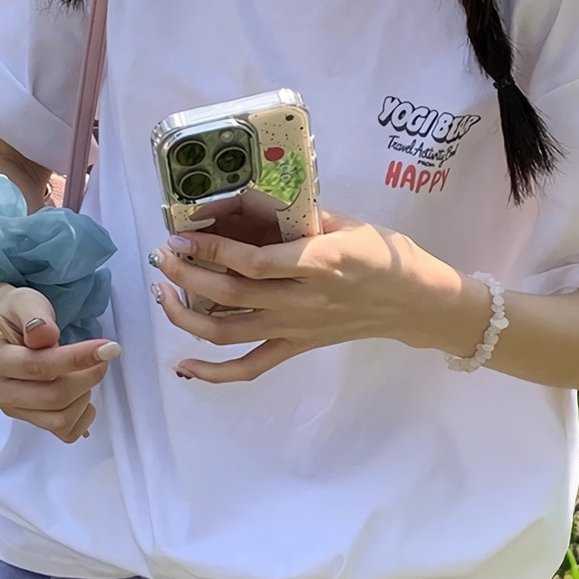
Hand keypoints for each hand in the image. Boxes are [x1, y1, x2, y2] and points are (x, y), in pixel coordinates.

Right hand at [0, 283, 121, 442]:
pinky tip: (82, 394)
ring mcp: (10, 410)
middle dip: (87, 377)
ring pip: (60, 419)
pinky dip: (83, 416)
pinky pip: (65, 432)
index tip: (109, 348)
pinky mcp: (28, 421)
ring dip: (84, 395)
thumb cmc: (17, 314)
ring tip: (83, 372)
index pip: (38, 366)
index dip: (77, 358)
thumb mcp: (25, 302)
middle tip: (102, 357)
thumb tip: (45, 334)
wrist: (6, 330)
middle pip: (52, 397)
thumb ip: (36, 316)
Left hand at [149, 213, 489, 382]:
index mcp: (318, 264)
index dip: (211, 251)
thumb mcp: (348, 223)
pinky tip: (185, 368)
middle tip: (163, 257)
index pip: (253, 264)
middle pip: (230, 296)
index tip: (182, 237)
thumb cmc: (385, 255)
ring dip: (188, 318)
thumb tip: (252, 204)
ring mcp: (297, 329)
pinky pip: (251, 368)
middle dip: (187, 276)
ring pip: (230, 333)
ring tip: (165, 294)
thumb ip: (301, 217)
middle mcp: (303, 301)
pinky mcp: (297, 347)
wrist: (415, 302)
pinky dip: (214, 374)